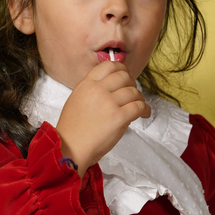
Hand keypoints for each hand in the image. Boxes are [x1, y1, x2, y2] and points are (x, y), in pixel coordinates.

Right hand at [55, 61, 149, 176]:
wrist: (70, 148)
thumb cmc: (72, 129)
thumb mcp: (76, 100)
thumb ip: (92, 89)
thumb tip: (112, 86)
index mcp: (86, 84)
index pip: (108, 66)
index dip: (121, 69)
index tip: (126, 76)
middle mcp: (98, 90)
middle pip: (124, 76)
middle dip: (132, 84)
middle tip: (132, 93)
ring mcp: (109, 103)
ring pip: (134, 92)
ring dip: (139, 98)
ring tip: (138, 106)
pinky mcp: (119, 117)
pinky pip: (139, 106)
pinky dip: (145, 109)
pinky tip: (143, 114)